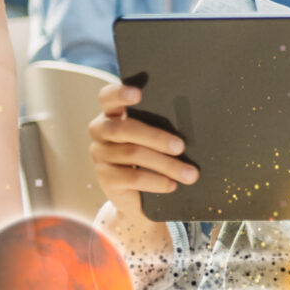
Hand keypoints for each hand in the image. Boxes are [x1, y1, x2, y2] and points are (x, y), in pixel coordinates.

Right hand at [86, 81, 196, 221]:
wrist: (137, 195)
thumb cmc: (150, 155)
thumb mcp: (153, 139)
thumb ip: (160, 126)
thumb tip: (189, 126)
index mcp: (112, 114)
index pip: (108, 98)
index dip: (119, 93)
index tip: (138, 93)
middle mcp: (101, 132)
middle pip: (123, 129)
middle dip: (155, 137)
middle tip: (181, 146)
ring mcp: (100, 156)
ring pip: (133, 154)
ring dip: (166, 164)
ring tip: (189, 174)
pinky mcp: (105, 179)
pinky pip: (133, 178)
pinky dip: (156, 181)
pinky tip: (172, 185)